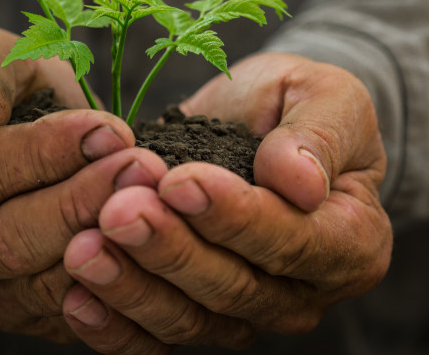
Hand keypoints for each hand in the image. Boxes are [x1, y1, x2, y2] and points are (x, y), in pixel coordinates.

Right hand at [0, 26, 168, 342]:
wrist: (22, 134)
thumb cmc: (5, 91)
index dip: (44, 154)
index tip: (107, 129)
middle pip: (9, 241)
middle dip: (83, 201)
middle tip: (142, 166)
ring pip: (44, 286)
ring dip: (107, 244)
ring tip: (156, 200)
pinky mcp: (26, 316)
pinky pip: (72, 316)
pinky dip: (116, 288)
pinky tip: (151, 249)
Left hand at [61, 52, 392, 351]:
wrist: (264, 118)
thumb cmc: (301, 103)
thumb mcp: (328, 96)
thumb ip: (319, 136)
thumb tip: (300, 182)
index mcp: (350, 239)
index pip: (293, 241)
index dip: (234, 217)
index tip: (179, 181)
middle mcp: (302, 289)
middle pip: (234, 288)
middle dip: (170, 249)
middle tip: (118, 211)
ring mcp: (248, 309)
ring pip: (190, 318)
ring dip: (134, 286)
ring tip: (84, 248)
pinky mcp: (199, 312)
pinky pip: (158, 336)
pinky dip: (116, 325)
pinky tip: (77, 298)